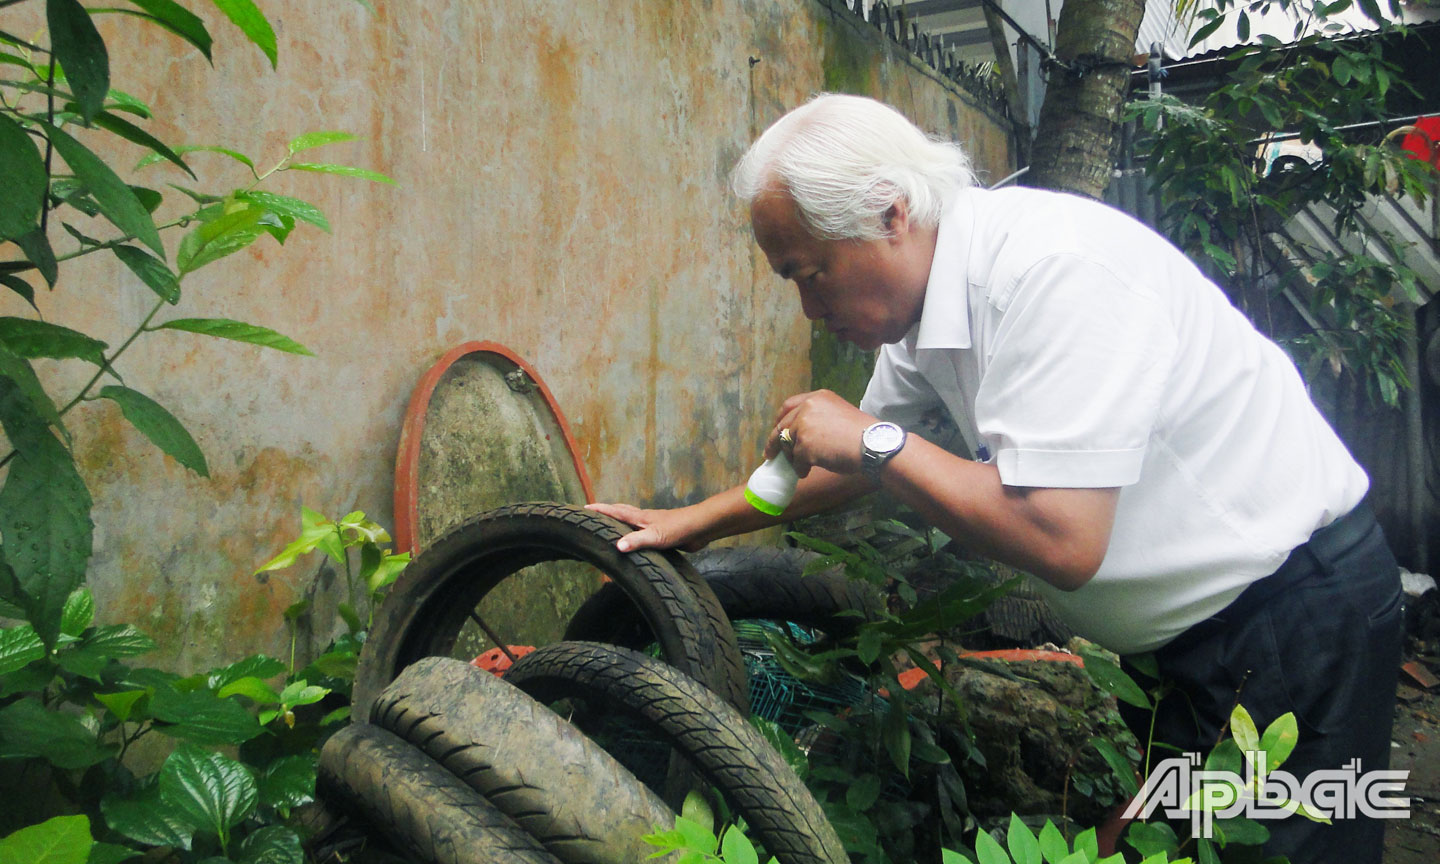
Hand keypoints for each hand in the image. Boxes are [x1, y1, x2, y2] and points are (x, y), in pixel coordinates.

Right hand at [585, 502, 710, 552]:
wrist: (702, 528)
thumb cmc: (680, 528)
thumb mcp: (655, 537)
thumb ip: (637, 541)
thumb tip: (617, 547)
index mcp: (640, 517)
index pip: (615, 511)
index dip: (600, 510)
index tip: (585, 507)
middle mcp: (645, 520)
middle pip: (622, 513)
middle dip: (608, 512)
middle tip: (594, 513)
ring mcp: (654, 526)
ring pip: (632, 523)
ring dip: (620, 523)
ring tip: (610, 527)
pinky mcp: (662, 535)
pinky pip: (643, 534)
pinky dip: (634, 535)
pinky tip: (636, 542)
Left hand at [767, 389, 875, 477]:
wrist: (873, 445)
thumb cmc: (862, 434)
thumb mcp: (838, 414)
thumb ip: (819, 419)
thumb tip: (801, 435)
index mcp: (818, 397)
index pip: (789, 405)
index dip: (780, 420)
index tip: (777, 431)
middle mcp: (809, 407)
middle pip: (783, 426)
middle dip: (775, 442)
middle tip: (770, 454)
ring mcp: (805, 425)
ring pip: (788, 445)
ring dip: (793, 458)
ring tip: (803, 466)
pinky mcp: (805, 444)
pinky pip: (796, 461)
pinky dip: (800, 468)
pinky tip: (808, 472)